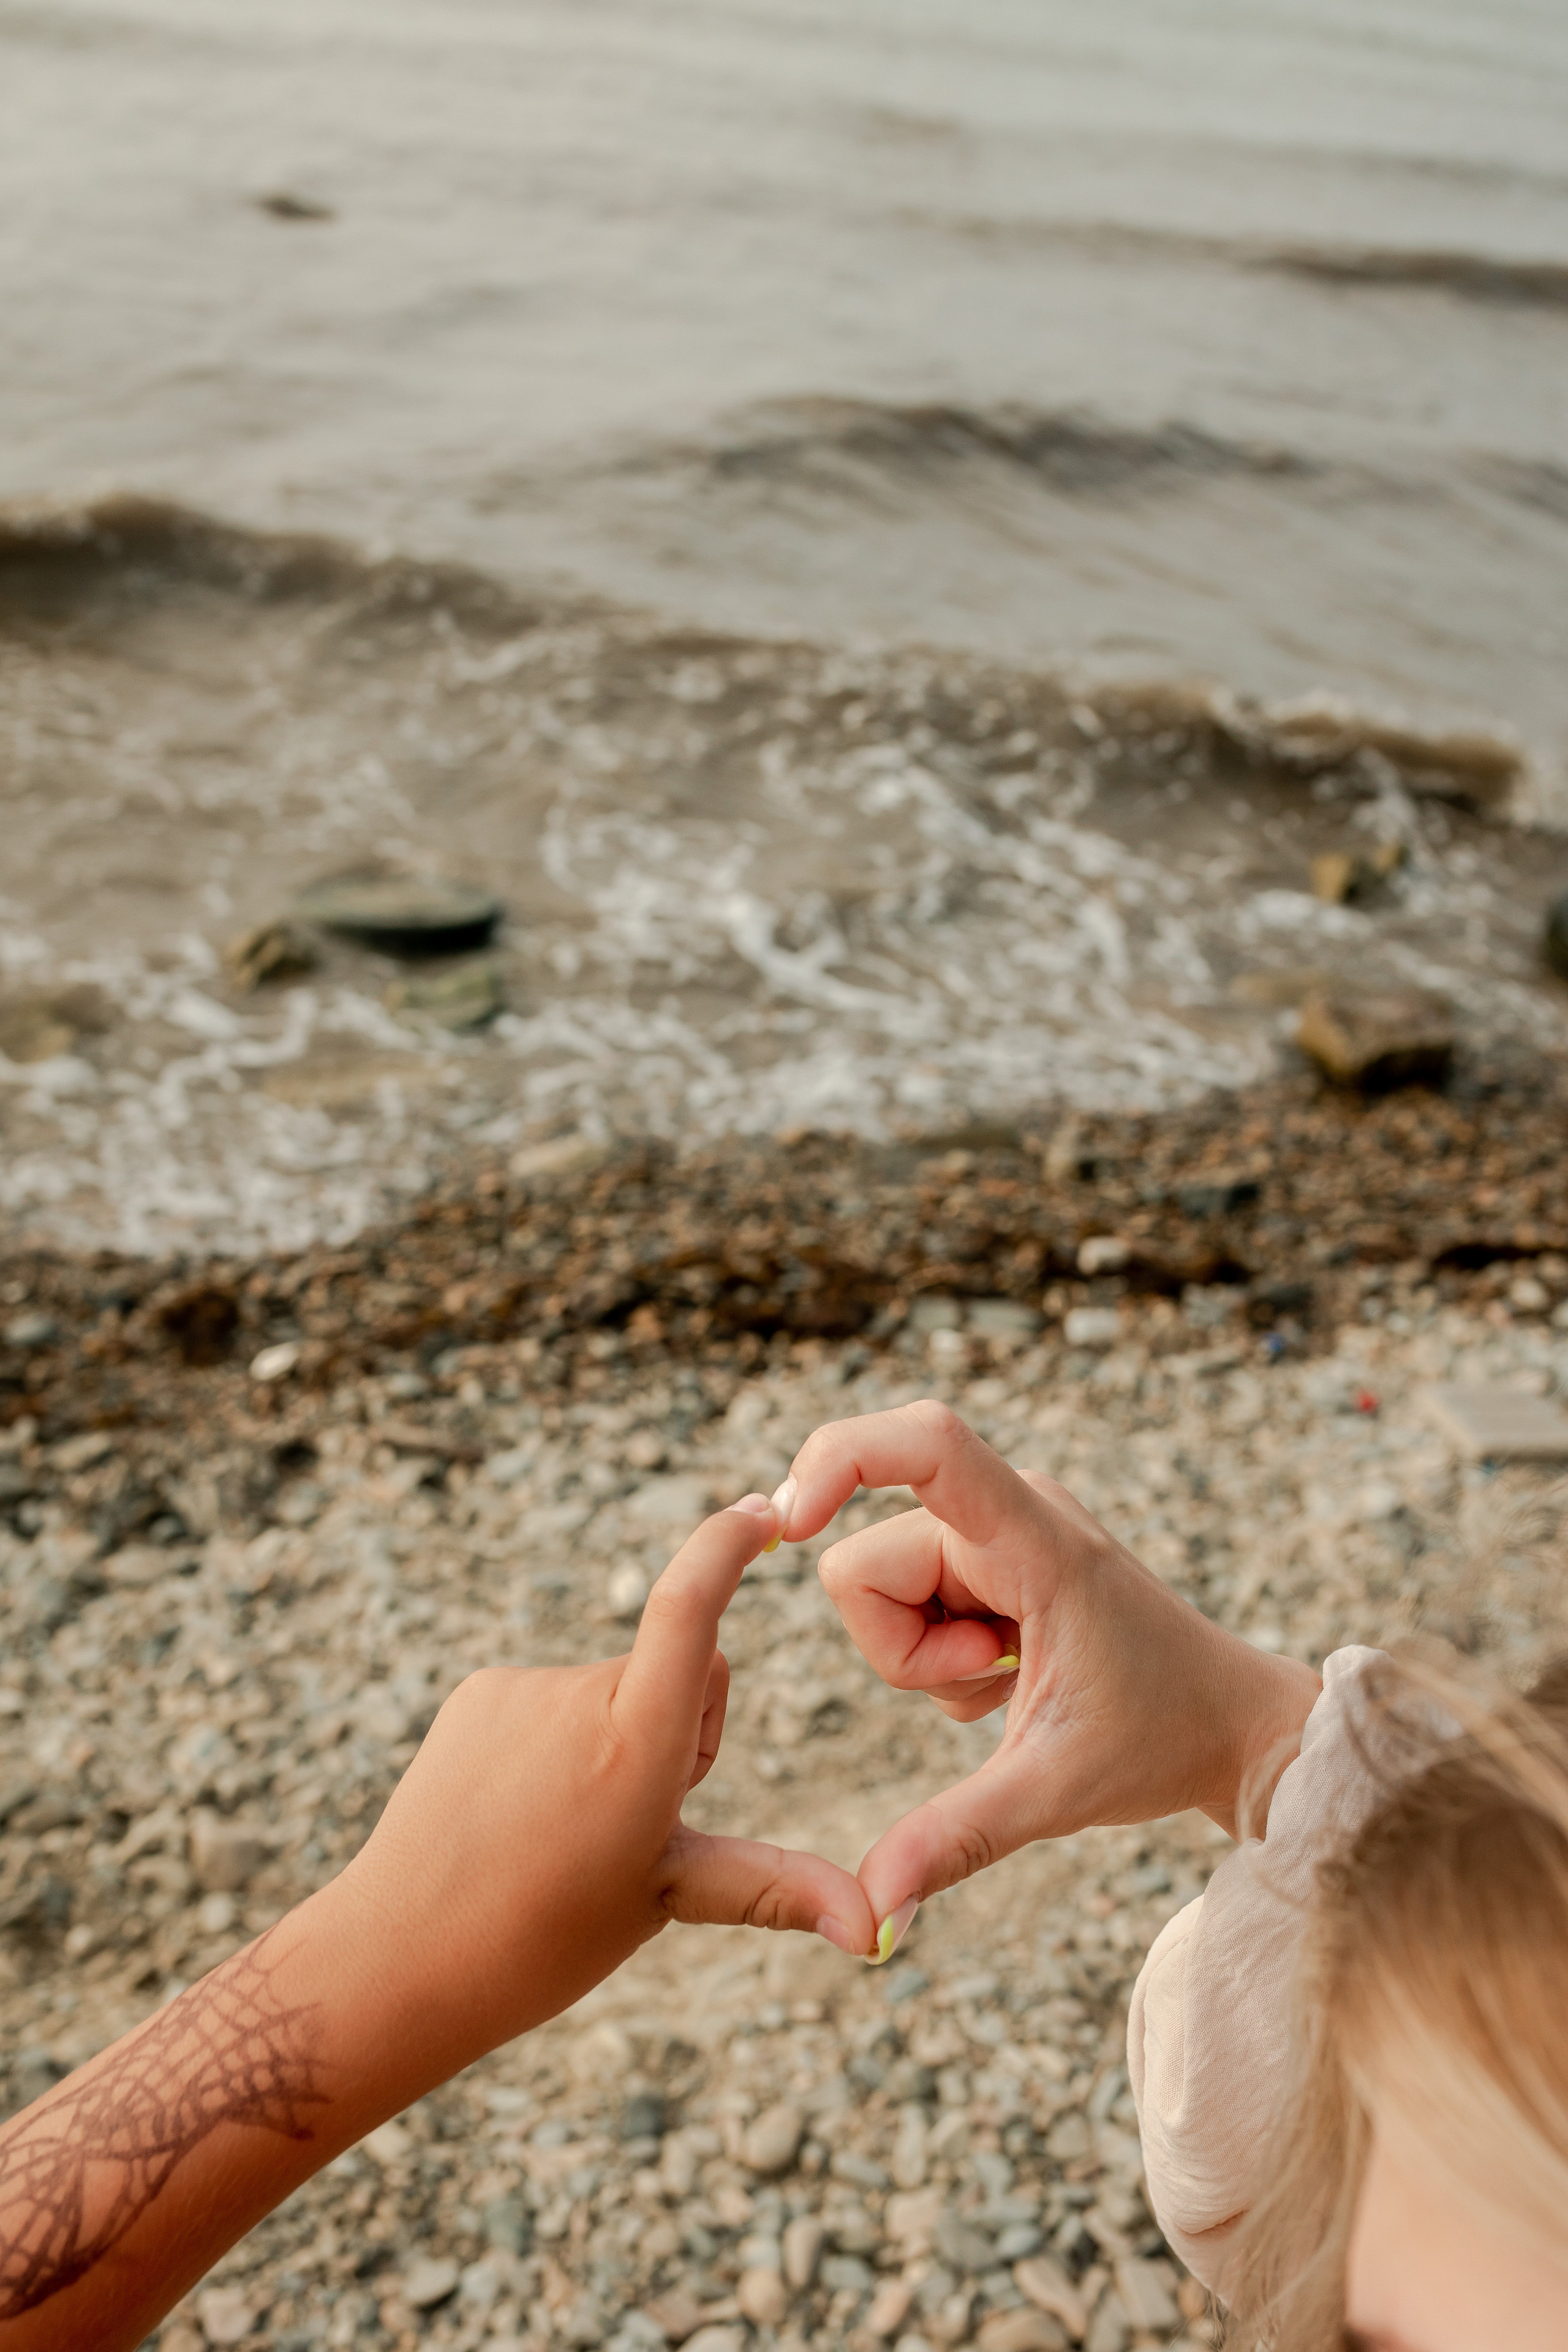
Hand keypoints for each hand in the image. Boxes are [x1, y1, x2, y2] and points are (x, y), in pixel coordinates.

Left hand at [340, 1491, 877, 2070]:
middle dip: (675, 1726)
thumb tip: (878, 1930)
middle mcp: (580, 1696)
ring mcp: (522, 1688)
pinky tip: (517, 1807)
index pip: (690, 1608)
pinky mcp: (479, 1692)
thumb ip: (779, 1889)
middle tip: (629, 1825)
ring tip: (560, 1828)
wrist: (399, 1957)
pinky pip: (550, 1697)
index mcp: (638, 1743)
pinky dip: (552, 1740)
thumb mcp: (671, 1897)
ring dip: (610, 1738)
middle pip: (676, 1672)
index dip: (724, 1547)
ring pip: (612, 1689)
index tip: (760, 1510)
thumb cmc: (546, 1938)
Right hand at [774, 1403, 1320, 1950]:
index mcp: (1036, 1540)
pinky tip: (1010, 1673)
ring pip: (876, 1590)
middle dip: (900, 1651)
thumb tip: (871, 1911)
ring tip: (1010, 1679)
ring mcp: (998, 1530)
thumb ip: (955, 1837)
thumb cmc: (1162, 1740)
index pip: (928, 1443)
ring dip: (923, 1658)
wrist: (1229, 1725)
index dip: (841, 1456)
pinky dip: (941, 1656)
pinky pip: (906, 1602)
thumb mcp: (1056, 1792)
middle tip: (995, 1681)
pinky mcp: (989, 1555)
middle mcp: (1010, 1512)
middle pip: (864, 1565)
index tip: (786, 1517)